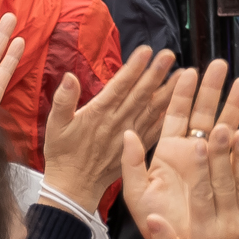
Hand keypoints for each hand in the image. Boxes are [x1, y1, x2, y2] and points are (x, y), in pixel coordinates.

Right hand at [43, 46, 177, 209]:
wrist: (73, 187)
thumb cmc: (61, 153)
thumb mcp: (54, 126)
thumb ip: (63, 100)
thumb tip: (69, 77)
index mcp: (98, 114)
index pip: (119, 86)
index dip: (133, 68)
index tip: (147, 51)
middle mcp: (117, 122)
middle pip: (140, 94)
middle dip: (156, 73)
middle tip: (170, 54)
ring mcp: (129, 136)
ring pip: (152, 110)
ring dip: (168, 91)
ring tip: (184, 74)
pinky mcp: (135, 148)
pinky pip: (154, 131)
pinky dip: (167, 118)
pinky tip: (179, 106)